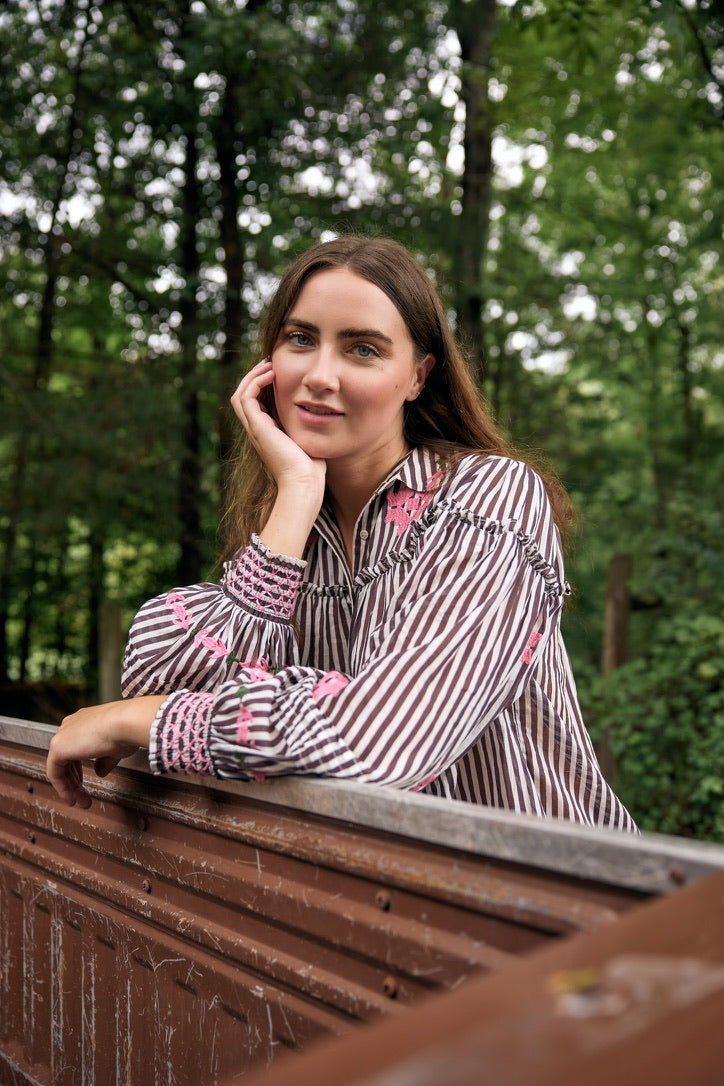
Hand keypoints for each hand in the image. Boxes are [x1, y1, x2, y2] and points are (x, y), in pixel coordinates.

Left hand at [46, 696, 163, 807]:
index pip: (76, 747)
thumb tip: (100, 772)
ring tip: (79, 801)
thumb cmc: (125, 730)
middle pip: (67, 758)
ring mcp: (63, 735)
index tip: (85, 782)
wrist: (124, 723)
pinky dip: (62, 787)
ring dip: (69, 787)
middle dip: (75, 781)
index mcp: (85, 721)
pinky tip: (71, 797)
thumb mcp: (116, 748)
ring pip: (60, 766)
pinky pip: (54, 772)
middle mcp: (71, 725)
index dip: (79, 768)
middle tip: (83, 796)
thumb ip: (104, 760)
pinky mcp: (57, 747)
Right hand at [231, 359, 325, 494]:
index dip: (263, 385)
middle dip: (256, 376)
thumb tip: (324, 413)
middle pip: (244, 395)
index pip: (255, 402)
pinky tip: (272, 375)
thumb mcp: (309, 440)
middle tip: (271, 362)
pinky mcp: (257, 427)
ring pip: (240, 394)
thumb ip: (308, 426)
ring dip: (253, 375)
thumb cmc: (311, 468)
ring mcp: (254, 429)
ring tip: (270, 364)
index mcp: (267, 433)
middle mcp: (257, 430)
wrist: (304, 483)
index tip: (279, 371)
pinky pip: (246, 397)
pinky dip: (256, 382)